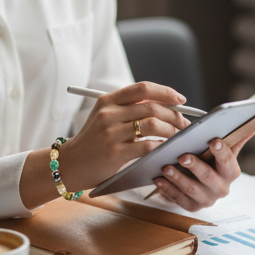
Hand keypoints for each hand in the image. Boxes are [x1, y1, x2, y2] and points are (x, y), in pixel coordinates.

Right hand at [59, 81, 190, 191]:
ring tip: (177, 137)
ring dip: (171, 131)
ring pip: (153, 125)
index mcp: (107, 101)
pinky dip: (161, 147)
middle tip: (184, 124)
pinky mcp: (115, 153)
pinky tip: (165, 149)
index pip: (143, 89)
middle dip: (174, 115)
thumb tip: (166, 105)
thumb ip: (128, 108)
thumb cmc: (93, 142)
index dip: (166, 92)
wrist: (70, 165)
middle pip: (152, 107)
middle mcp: (108, 114)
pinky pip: (148, 146)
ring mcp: (110, 133)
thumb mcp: (104, 118)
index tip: (180, 100)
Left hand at [153, 127, 254, 210]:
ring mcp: (207, 200)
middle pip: (208, 177)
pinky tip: (159, 180)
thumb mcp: (224, 152)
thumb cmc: (212, 164)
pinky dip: (168, 189)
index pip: (228, 162)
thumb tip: (254, 124)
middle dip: (195, 166)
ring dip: (177, 178)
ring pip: (191, 189)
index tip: (213, 141)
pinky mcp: (192, 207)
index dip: (221, 151)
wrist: (202, 186)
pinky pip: (179, 199)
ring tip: (165, 167)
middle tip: (182, 156)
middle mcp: (221, 189)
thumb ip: (236, 139)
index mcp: (231, 173)